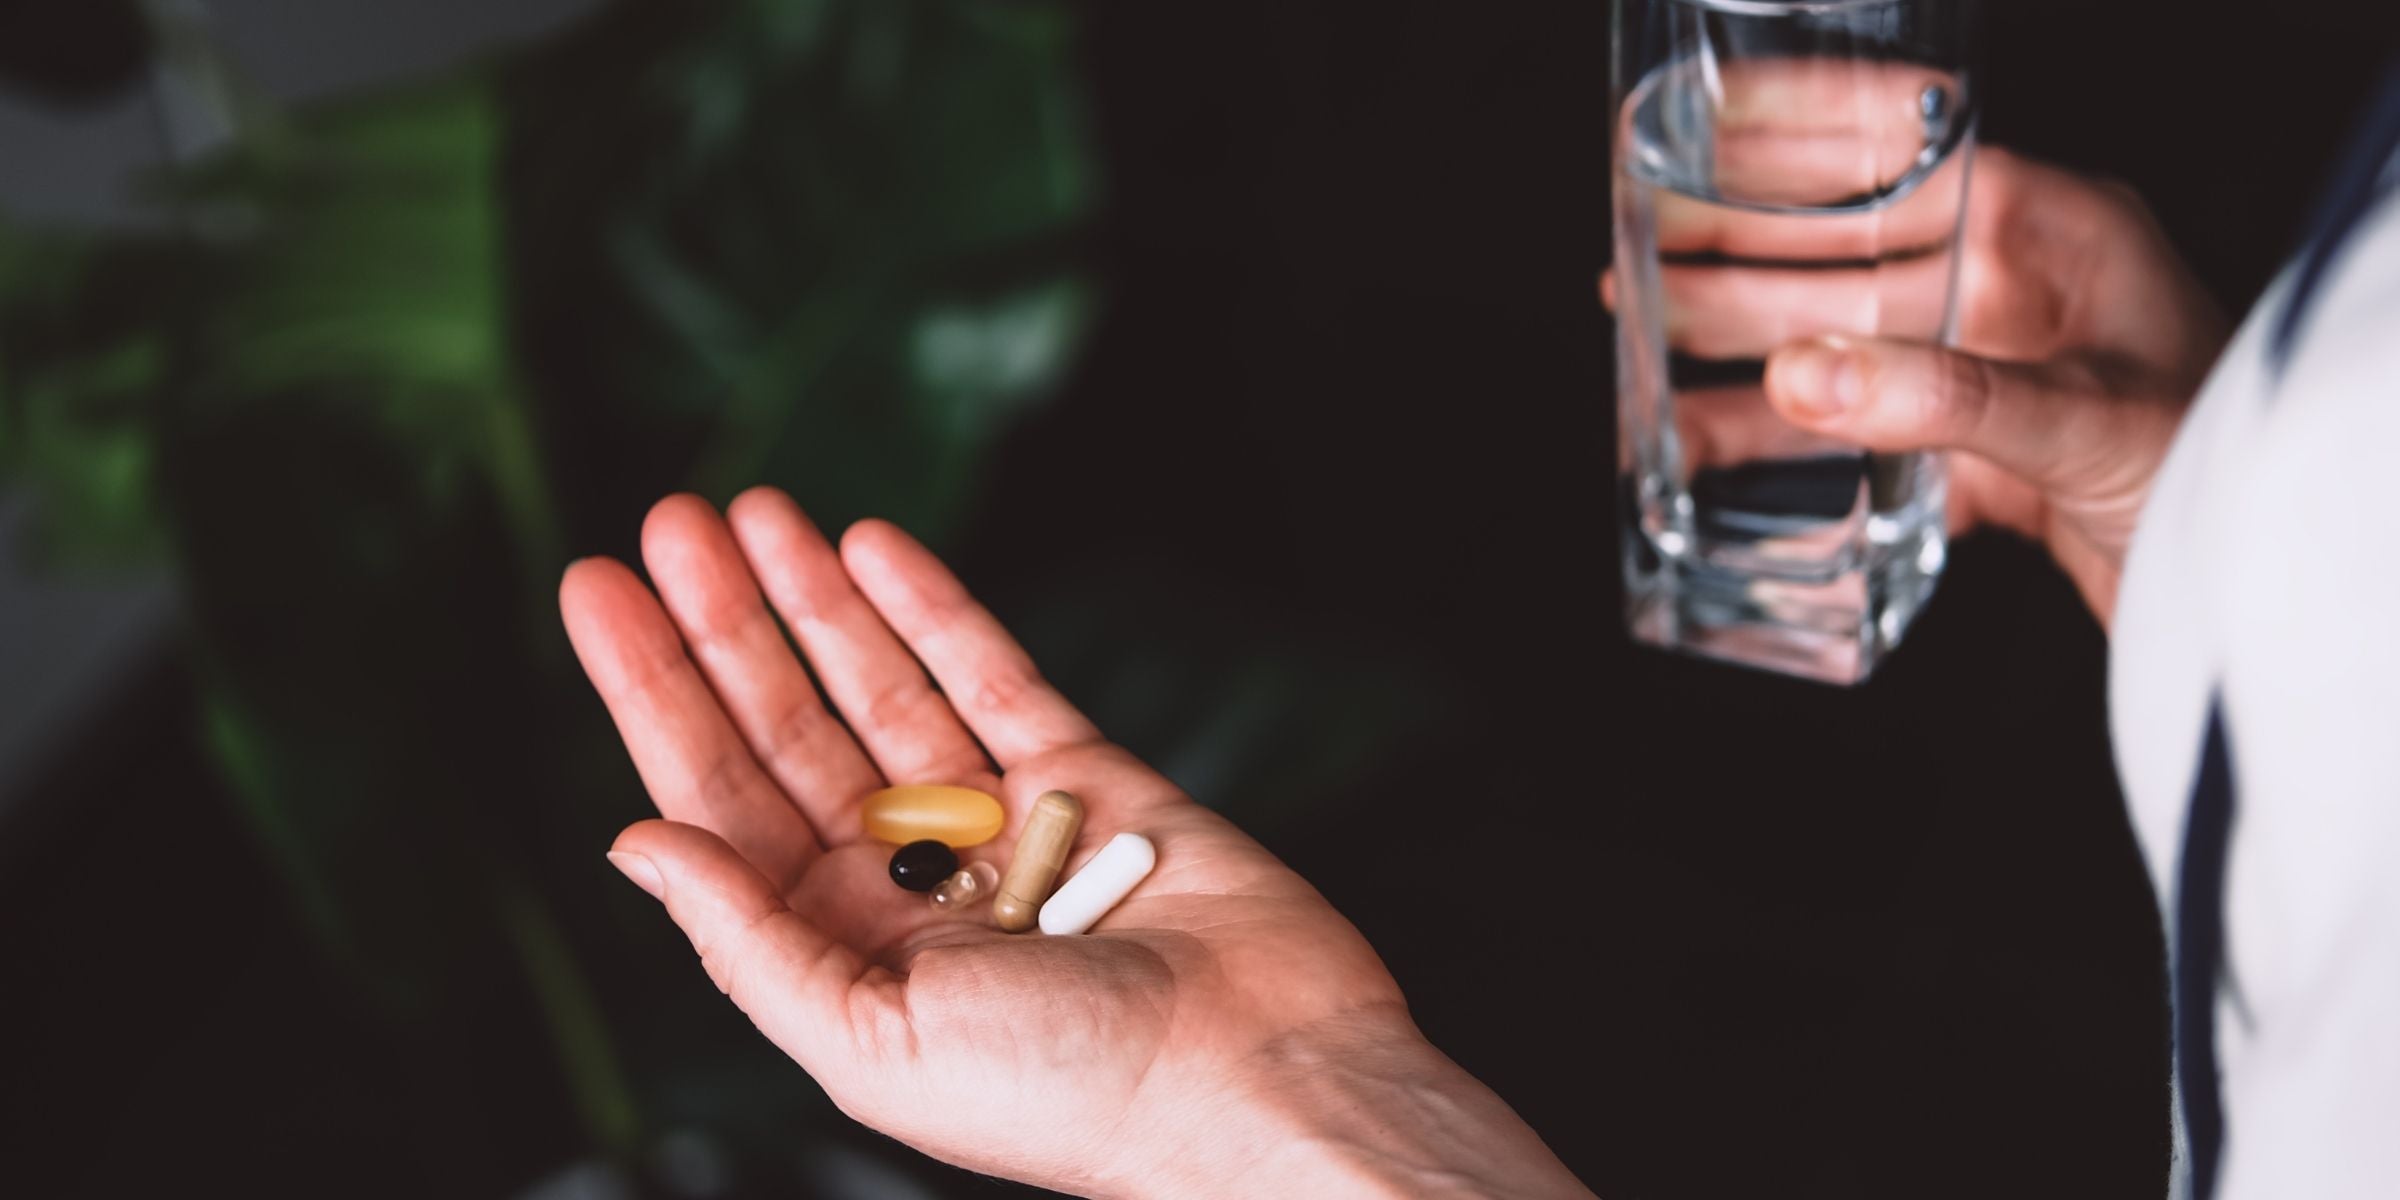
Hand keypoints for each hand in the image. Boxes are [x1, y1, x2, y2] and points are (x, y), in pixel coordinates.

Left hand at [560, 490, 1589, 1198]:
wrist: (1254, 1076)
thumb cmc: (1066, 1095)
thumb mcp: (868, 1040)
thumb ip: (750, 943)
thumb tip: (639, 844)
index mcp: (840, 950)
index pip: (719, 798)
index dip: (653, 694)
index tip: (598, 594)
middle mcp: (904, 882)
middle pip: (788, 726)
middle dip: (725, 624)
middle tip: (668, 522)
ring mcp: (995, 824)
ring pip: (882, 686)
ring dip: (815, 600)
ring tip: (754, 512)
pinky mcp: (1087, 778)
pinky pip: (992, 677)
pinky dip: (933, 610)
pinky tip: (874, 548)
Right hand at [1608, 94, 2229, 624]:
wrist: (2270, 584)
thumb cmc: (2223, 463)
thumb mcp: (2088, 414)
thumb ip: (1942, 396)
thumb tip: (1799, 373)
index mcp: (2048, 228)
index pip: (1903, 141)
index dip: (1797, 122)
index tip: (1700, 112)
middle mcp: (2006, 288)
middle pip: (1842, 245)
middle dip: (1731, 240)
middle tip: (1633, 239)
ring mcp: (1982, 371)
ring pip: (1831, 340)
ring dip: (1732, 338)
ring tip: (1637, 330)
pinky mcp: (1969, 455)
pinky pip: (1850, 436)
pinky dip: (1774, 441)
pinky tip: (1700, 439)